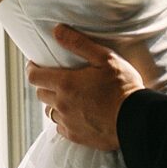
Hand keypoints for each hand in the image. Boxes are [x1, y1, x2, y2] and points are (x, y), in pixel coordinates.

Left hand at [26, 24, 143, 150]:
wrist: (134, 119)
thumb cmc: (123, 86)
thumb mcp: (105, 58)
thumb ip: (79, 43)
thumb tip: (57, 31)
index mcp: (66, 84)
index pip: (34, 77)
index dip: (32, 69)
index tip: (36, 64)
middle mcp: (62, 104)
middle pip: (41, 93)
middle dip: (45, 84)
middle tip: (58, 78)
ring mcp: (67, 122)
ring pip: (50, 111)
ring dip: (55, 102)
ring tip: (69, 96)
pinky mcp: (75, 136)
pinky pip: (61, 126)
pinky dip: (65, 119)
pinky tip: (77, 113)